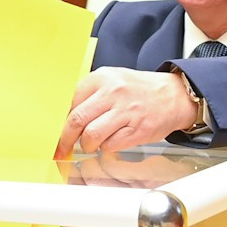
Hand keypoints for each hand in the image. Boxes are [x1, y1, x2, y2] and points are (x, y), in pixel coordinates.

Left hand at [55, 67, 200, 155]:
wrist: (174, 95)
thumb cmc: (138, 91)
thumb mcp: (112, 81)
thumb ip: (88, 95)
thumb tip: (62, 117)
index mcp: (102, 78)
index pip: (69, 101)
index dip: (58, 121)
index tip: (52, 132)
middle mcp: (113, 93)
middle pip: (76, 120)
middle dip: (64, 139)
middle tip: (61, 148)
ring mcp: (126, 112)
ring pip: (91, 136)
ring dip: (87, 144)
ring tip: (92, 142)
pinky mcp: (137, 130)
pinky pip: (109, 145)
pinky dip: (105, 148)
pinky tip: (110, 141)